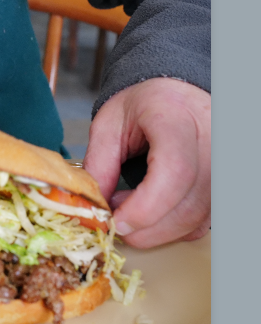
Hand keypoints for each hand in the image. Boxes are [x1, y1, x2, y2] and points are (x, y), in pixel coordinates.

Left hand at [83, 77, 209, 246]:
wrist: (179, 93)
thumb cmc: (143, 106)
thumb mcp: (108, 124)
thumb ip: (99, 164)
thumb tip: (97, 208)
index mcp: (177, 119)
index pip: (175, 170)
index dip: (146, 206)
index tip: (117, 221)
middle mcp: (213, 144)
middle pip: (189, 203)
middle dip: (146, 226)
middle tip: (115, 221)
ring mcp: (226, 167)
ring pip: (198, 218)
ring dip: (158, 230)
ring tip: (129, 210)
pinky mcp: (226, 187)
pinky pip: (204, 222)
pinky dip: (174, 228)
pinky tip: (152, 212)